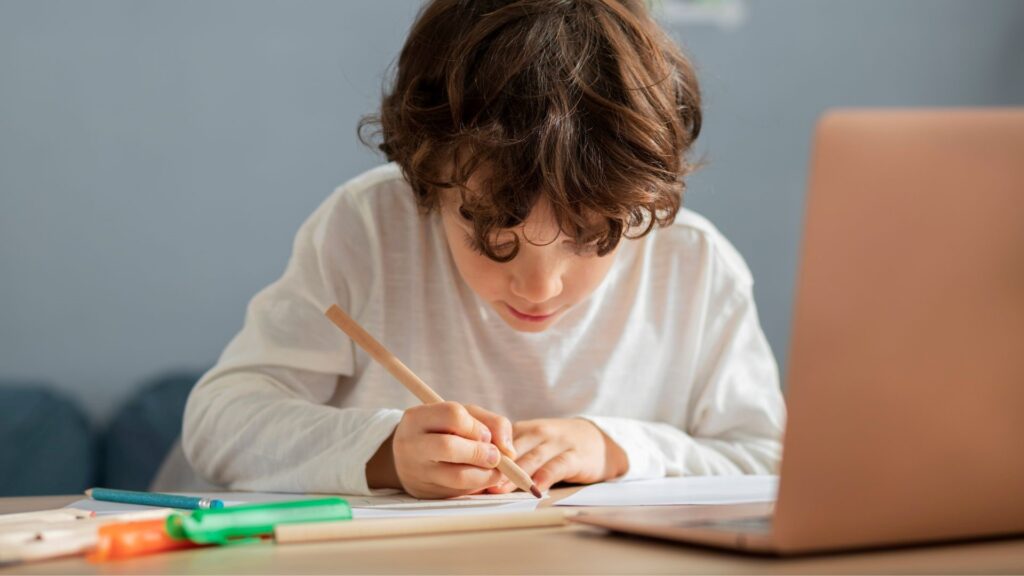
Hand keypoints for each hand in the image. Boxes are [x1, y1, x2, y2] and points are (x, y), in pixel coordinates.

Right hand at [366, 401, 516, 498]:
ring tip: (496, 471)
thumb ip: (492, 423)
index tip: (486, 436)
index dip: (476, 426)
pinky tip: (483, 479)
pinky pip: (459, 492)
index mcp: (417, 417)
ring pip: (456, 476)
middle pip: (449, 446)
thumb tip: (509, 451)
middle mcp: (410, 444)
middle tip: (496, 457)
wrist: (408, 457)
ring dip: (485, 475)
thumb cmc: (442, 431)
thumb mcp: (463, 417)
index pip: (453, 415)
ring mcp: (415, 472)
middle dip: (481, 453)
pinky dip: (478, 486)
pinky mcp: (426, 493)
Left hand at [485, 418, 628, 493]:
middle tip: (474, 482)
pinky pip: (558, 465)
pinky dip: (545, 476)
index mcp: (523, 430)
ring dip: (514, 474)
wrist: (598, 440)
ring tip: (498, 489)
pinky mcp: (575, 455)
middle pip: (511, 450)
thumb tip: (472, 474)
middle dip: (492, 467)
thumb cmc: (556, 446)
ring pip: (531, 458)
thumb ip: (508, 454)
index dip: (480, 455)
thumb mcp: (531, 443)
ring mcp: (557, 443)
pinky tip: (536, 487)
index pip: (497, 441)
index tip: (463, 471)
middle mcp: (538, 433)